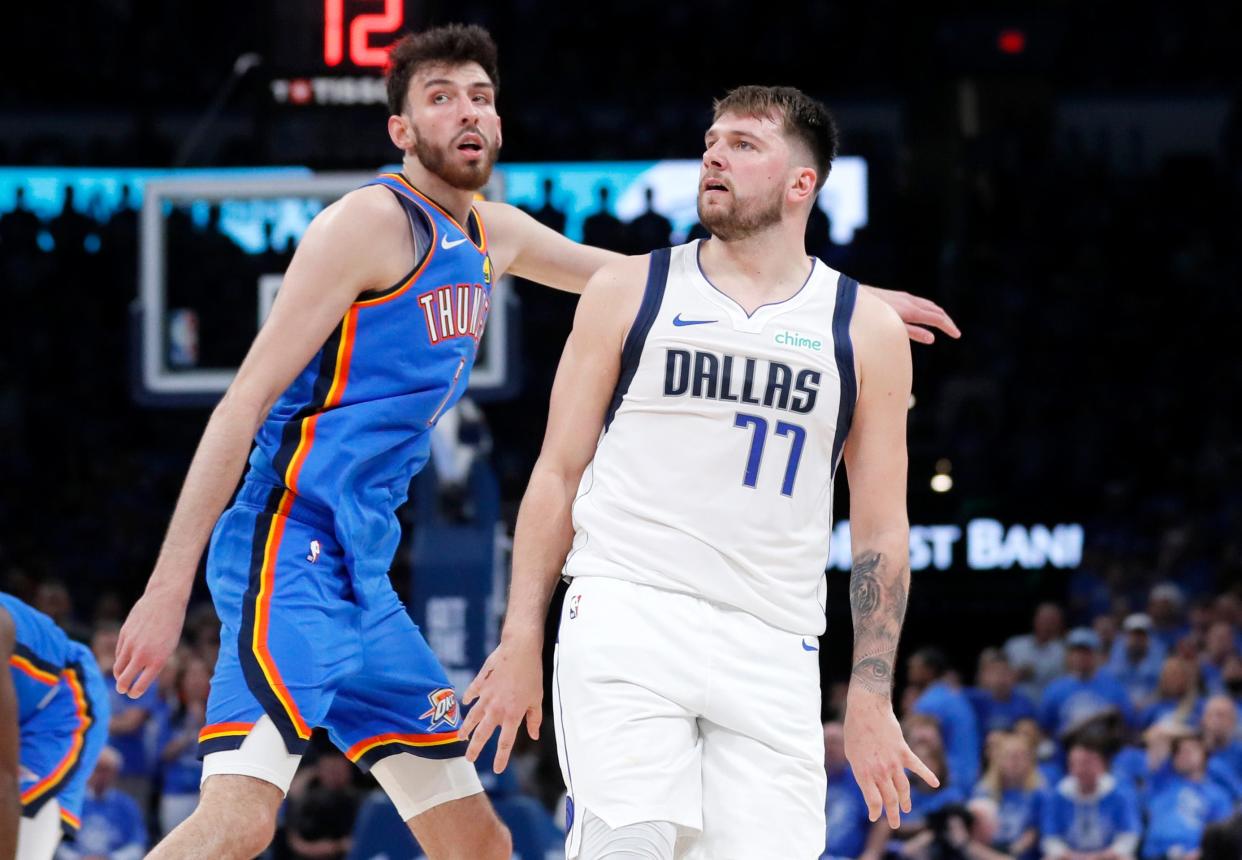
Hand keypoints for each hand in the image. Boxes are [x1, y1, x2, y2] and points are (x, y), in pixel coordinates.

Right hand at [113, 588, 186, 697]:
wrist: (164, 601)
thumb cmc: (171, 625)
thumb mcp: (169, 646)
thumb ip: (155, 662)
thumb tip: (140, 675)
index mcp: (157, 660)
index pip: (140, 685)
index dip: (135, 692)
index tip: (133, 694)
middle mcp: (142, 654)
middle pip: (123, 680)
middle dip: (122, 687)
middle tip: (123, 690)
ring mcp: (130, 644)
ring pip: (118, 667)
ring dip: (119, 674)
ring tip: (122, 678)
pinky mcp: (123, 635)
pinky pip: (118, 653)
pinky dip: (121, 658)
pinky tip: (125, 659)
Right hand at [458, 636, 542, 772]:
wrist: (520, 650)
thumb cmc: (532, 675)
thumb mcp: (537, 699)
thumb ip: (533, 719)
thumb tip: (533, 735)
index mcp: (512, 715)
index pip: (505, 743)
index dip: (500, 758)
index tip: (497, 770)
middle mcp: (496, 709)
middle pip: (482, 734)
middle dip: (475, 748)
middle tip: (469, 759)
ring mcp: (486, 695)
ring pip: (472, 716)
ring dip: (465, 728)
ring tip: (459, 738)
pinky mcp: (481, 682)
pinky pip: (472, 693)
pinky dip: (468, 699)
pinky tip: (464, 703)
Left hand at [844, 692, 939, 827]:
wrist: (867, 709)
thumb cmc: (855, 730)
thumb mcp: (851, 754)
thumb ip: (861, 770)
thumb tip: (869, 781)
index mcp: (864, 773)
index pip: (873, 801)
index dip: (876, 812)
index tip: (875, 817)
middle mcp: (880, 771)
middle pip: (890, 799)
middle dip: (893, 814)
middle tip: (895, 824)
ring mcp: (894, 763)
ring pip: (904, 788)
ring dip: (906, 801)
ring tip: (907, 810)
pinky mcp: (904, 752)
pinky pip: (918, 767)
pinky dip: (928, 775)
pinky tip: (936, 784)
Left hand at [863, 285, 960, 344]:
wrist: (854, 299)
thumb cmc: (871, 318)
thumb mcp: (892, 329)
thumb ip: (912, 333)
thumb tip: (932, 338)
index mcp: (910, 310)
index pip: (936, 318)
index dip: (948, 327)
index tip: (957, 335)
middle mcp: (909, 301)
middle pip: (935, 310)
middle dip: (946, 321)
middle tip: (954, 332)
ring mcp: (904, 297)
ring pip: (927, 305)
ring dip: (938, 315)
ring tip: (944, 324)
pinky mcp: (898, 297)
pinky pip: (919, 303)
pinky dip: (928, 310)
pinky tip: (925, 316)